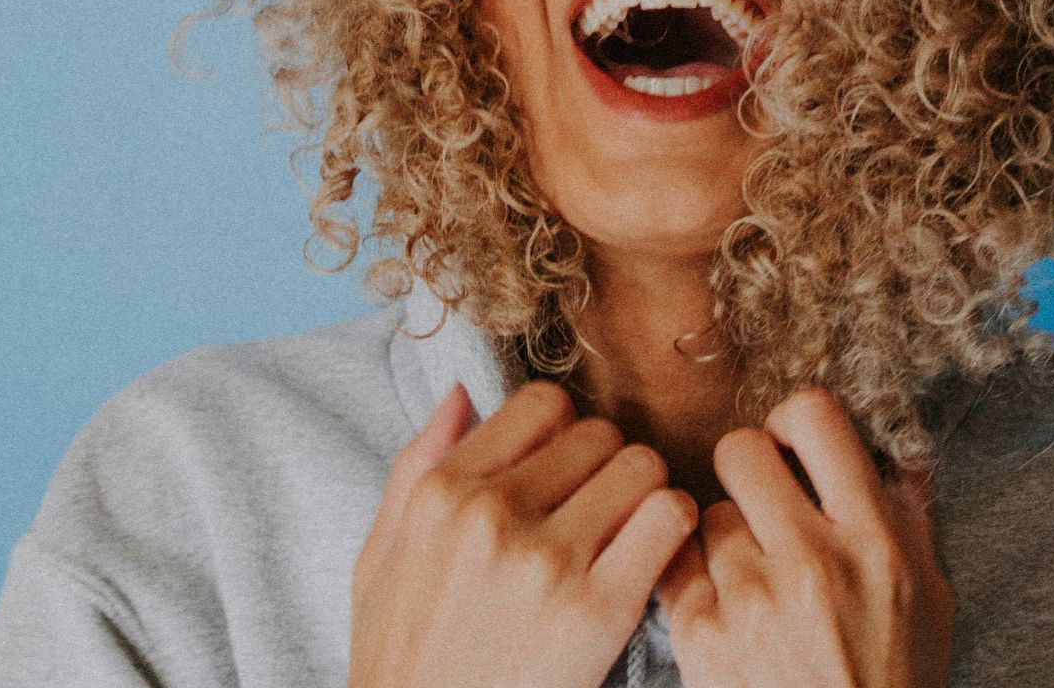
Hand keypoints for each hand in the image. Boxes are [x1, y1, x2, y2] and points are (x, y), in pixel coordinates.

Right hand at [349, 380, 699, 687]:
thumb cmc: (403, 662)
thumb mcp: (378, 561)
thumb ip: (414, 469)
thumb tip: (460, 393)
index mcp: (442, 494)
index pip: (542, 404)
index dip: (564, 432)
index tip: (565, 472)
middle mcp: (492, 514)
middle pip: (600, 434)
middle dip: (608, 467)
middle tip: (602, 513)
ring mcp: (546, 561)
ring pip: (642, 466)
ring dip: (646, 496)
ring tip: (630, 535)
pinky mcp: (597, 611)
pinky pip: (668, 519)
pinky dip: (675, 530)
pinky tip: (656, 560)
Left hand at [656, 387, 954, 687]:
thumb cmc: (895, 684)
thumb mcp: (930, 599)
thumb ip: (909, 517)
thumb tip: (894, 446)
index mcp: (874, 541)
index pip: (816, 418)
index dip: (794, 420)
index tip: (794, 445)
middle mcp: (811, 561)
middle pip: (739, 450)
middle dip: (746, 469)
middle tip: (759, 502)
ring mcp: (750, 600)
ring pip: (705, 512)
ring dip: (722, 536)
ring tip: (751, 578)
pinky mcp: (701, 636)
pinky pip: (675, 564)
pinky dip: (692, 578)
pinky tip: (721, 605)